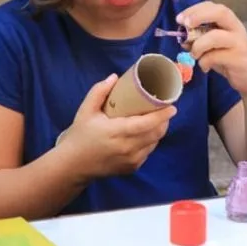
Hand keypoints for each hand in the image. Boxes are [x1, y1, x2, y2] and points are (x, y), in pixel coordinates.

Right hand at [58, 74, 175, 178]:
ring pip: (154, 143)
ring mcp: (131, 160)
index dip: (162, 115)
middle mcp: (127, 148)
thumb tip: (115, 77)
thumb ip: (99, 91)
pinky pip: (148, 152)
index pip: (146, 124)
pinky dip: (151, 141)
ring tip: (158, 119)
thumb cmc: (80, 135)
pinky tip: (147, 133)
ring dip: (159, 131)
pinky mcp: (132, 168)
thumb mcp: (85, 111)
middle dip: (164, 120)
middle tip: (165, 108)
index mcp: (117, 132)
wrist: (73, 165)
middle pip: (156, 133)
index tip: (172, 106)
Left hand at [176, 2, 246, 95]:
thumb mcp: (212, 47)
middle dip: (199, 16)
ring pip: (215, 36)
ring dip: (198, 45)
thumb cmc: (229, 59)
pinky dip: (204, 62)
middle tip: (185, 25)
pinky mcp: (239, 58)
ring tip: (194, 54)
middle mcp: (236, 28)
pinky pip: (215, 56)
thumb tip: (182, 37)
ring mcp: (239, 43)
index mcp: (229, 22)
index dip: (195, 10)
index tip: (179, 19)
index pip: (213, 7)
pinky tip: (205, 68)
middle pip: (220, 12)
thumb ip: (199, 39)